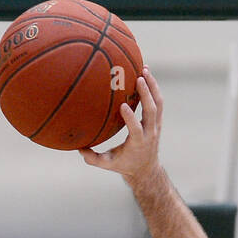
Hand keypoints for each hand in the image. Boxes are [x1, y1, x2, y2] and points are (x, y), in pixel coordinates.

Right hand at [79, 68, 162, 187]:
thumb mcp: (108, 164)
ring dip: (153, 86)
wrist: (146, 169)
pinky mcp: (157, 120)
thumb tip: (79, 149)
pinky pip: (158, 101)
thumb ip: (94, 159)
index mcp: (138, 143)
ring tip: (145, 69)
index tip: (123, 105)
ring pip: (158, 103)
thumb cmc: (124, 164)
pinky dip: (153, 87)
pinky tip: (146, 73)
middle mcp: (150, 133)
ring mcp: (156, 125)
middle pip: (151, 111)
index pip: (136, 129)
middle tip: (139, 77)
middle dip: (147, 94)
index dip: (131, 118)